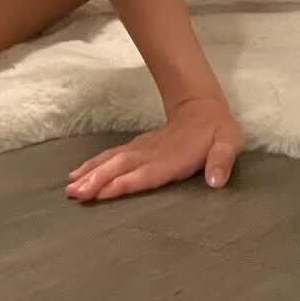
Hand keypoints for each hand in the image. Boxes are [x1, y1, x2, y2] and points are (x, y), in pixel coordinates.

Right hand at [65, 94, 243, 202]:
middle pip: (120, 167)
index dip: (123, 183)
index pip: (144, 173)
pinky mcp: (138, 147)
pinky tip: (80, 173)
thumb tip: (216, 181)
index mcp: (172, 158)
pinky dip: (95, 165)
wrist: (203, 106)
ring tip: (70, 187)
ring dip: (91, 173)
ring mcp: (142, 149)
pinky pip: (112, 156)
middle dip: (96, 180)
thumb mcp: (228, 143)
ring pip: (112, 161)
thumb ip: (222, 161)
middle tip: (74, 194)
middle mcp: (152, 154)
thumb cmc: (217, 131)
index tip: (100, 192)